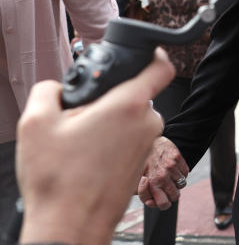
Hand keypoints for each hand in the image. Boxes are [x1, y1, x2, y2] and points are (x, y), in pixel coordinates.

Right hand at [17, 48, 173, 244]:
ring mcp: (148, 145)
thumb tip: (57, 87)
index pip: (161, 67)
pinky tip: (86, 159)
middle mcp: (147, 123)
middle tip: (79, 114)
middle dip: (109, 98)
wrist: (70, 227)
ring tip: (78, 143)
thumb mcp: (35, 123)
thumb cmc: (57, 180)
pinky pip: (129, 140)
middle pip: (135, 94)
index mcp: (129, 105)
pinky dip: (111, 142)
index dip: (153, 54)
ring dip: (108, 123)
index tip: (141, 52)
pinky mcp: (143, 163)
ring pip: (130, 119)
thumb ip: (48, 90)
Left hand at [138, 136, 190, 209]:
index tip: (159, 198)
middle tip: (164, 188)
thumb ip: (143, 194)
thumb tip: (151, 201)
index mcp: (151, 183)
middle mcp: (163, 175)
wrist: (144, 141)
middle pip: (175, 196)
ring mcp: (171, 166)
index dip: (162, 204)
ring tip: (167, 176)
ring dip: (175, 183)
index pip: (164, 204)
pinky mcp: (177, 156)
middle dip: (170, 195)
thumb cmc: (139, 163)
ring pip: (182, 184)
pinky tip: (172, 169)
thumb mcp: (135, 180)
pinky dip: (181, 173)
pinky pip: (186, 172)